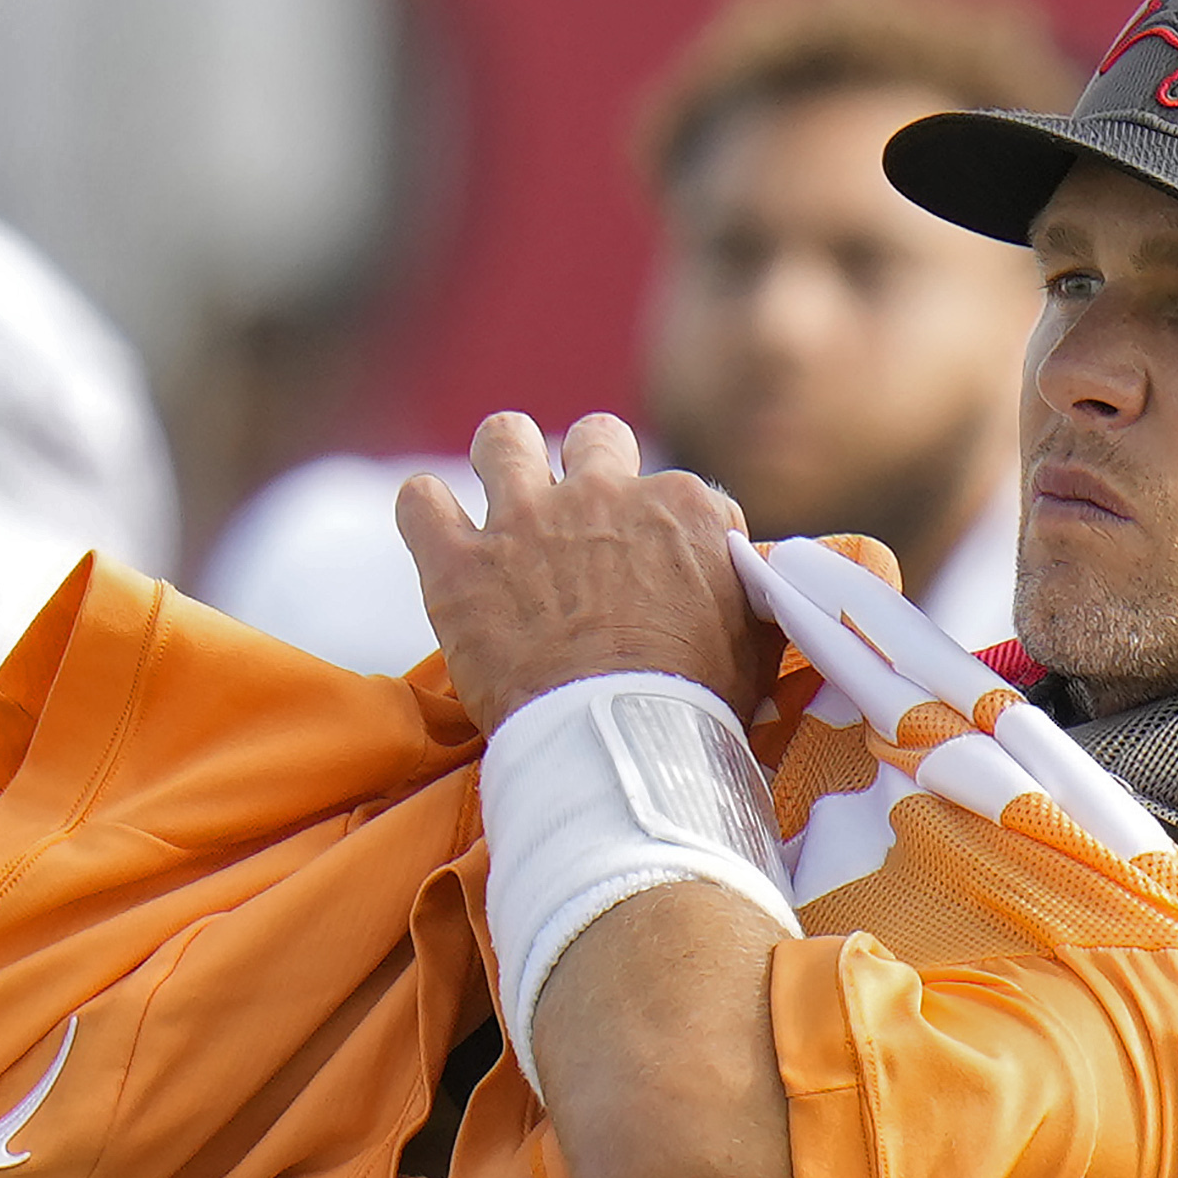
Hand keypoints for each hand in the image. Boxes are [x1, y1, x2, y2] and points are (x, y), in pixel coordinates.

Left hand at [399, 413, 766, 733]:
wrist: (620, 741)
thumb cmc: (697, 703)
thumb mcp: (756, 640)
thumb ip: (750, 595)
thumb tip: (757, 590)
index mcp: (683, 506)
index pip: (673, 491)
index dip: (659, 531)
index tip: (653, 574)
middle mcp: (603, 493)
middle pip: (594, 437)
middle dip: (585, 465)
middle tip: (578, 520)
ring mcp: (526, 521)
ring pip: (501, 439)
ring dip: (501, 459)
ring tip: (503, 498)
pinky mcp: (459, 563)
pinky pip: (420, 503)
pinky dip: (424, 511)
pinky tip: (435, 530)